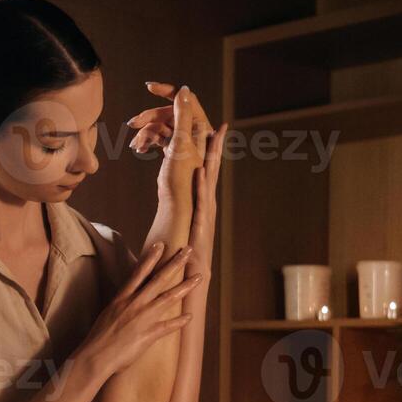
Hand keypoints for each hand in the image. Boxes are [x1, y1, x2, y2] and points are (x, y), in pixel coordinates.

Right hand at [76, 243, 200, 380]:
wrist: (95, 356)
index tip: (162, 244)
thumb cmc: (98, 337)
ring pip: (169, 298)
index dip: (151, 257)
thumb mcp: (108, 314)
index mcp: (122, 298)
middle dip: (175, 263)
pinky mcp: (148, 334)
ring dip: (185, 287)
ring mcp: (143, 318)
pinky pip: (168, 326)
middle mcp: (134, 304)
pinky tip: (190, 316)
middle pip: (159, 279)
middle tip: (188, 251)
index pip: (139, 272)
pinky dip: (180, 321)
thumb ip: (121, 306)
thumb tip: (128, 303)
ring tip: (198, 277)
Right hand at [133, 85, 210, 198]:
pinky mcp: (174, 152)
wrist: (178, 204)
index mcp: (201, 127)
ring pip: (161, 127)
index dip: (167, 91)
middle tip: (132, 123)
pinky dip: (149, 141)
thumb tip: (184, 89)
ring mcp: (184, 142)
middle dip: (150, 118)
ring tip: (135, 145)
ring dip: (146, 133)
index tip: (148, 86)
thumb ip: (183, 114)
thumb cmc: (183, 176)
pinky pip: (159, 138)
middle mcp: (194, 132)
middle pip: (169, 113)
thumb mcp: (181, 142)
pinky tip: (139, 149)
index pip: (185, 99)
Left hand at [188, 120, 226, 275]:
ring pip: (209, 183)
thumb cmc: (188, 251)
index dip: (211, 152)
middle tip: (221, 126)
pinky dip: (201, 187)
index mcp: (205, 204)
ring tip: (213, 141)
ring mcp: (206, 215)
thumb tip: (180, 198)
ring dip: (211, 162)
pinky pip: (201, 203)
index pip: (208, 172)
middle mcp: (209, 206)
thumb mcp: (187, 225)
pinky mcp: (200, 225)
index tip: (214, 131)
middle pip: (213, 172)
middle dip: (217, 149)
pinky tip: (199, 172)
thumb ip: (187, 209)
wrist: (194, 275)